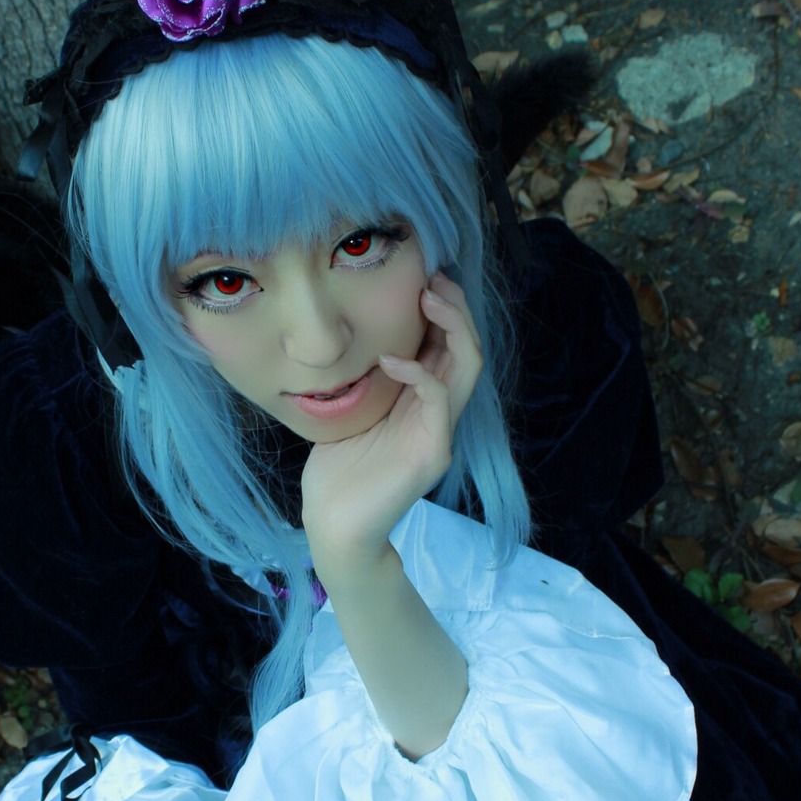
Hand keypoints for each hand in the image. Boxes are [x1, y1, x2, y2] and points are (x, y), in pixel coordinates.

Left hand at [301, 273, 483, 567]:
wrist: (333, 525)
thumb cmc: (336, 471)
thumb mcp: (352, 410)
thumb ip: (366, 377)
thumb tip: (359, 334)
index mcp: (420, 402)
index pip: (447, 346)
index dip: (443, 309)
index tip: (423, 275)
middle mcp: (437, 414)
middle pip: (467, 349)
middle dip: (455, 307)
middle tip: (433, 276)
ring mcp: (439, 432)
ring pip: (467, 367)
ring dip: (453, 326)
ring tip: (428, 297)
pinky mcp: (432, 453)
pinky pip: (439, 399)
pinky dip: (418, 372)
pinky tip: (391, 359)